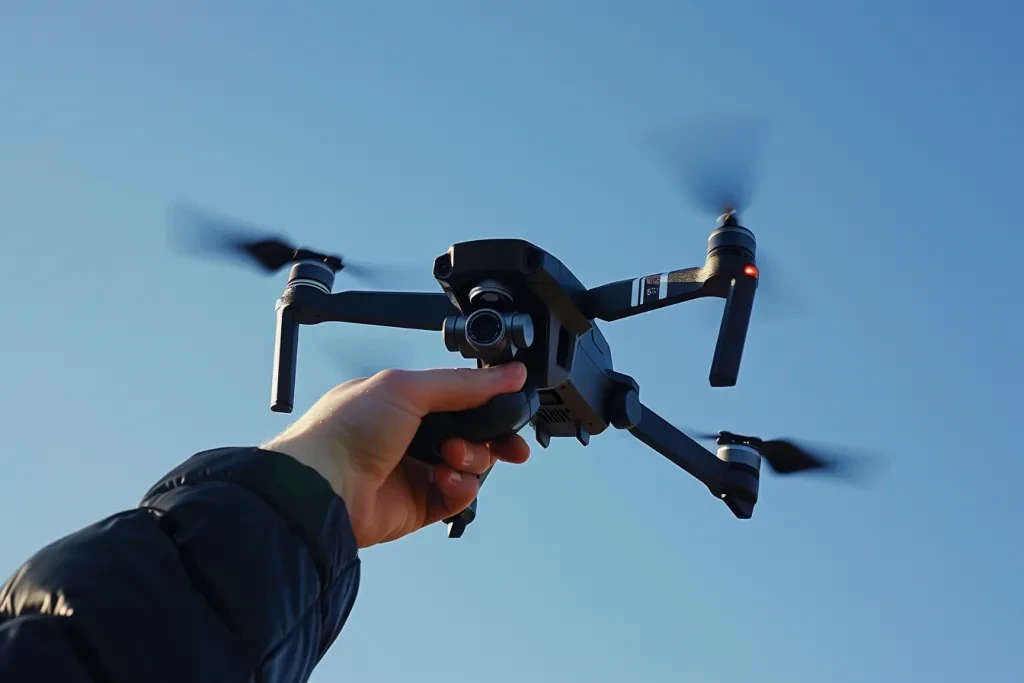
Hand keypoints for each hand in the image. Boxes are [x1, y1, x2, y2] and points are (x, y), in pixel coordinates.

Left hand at [262, 362, 530, 548]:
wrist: (321, 487)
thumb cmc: (346, 429)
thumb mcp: (407, 389)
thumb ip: (463, 384)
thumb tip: (509, 374)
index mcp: (403, 400)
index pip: (460, 396)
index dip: (490, 400)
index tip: (515, 401)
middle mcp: (411, 435)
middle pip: (473, 433)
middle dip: (495, 437)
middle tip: (510, 443)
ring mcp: (415, 471)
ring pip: (471, 465)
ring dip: (472, 458)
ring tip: (452, 455)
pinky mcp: (419, 505)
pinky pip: (459, 495)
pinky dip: (460, 485)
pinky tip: (444, 478)